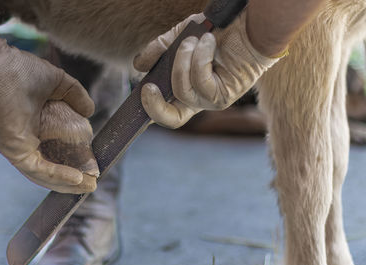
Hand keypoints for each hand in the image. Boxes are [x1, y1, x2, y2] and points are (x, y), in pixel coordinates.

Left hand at [0, 20, 98, 192]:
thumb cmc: (21, 70)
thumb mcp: (60, 84)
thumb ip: (76, 96)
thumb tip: (90, 112)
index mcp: (35, 127)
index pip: (57, 150)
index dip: (75, 160)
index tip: (93, 166)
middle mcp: (27, 141)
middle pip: (53, 167)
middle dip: (73, 179)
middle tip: (93, 183)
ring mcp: (20, 148)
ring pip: (46, 174)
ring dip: (68, 183)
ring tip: (89, 186)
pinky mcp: (15, 151)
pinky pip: (39, 170)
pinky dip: (59, 176)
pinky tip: (77, 178)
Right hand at [134, 11, 280, 128]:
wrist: (247, 24)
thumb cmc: (216, 32)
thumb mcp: (181, 37)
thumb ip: (160, 50)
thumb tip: (137, 66)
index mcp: (186, 89)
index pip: (166, 110)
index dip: (151, 110)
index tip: (140, 93)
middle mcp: (199, 100)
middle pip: (173, 119)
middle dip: (155, 106)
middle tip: (148, 87)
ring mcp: (212, 100)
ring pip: (183, 92)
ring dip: (182, 61)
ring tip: (193, 40)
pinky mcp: (225, 95)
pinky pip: (201, 82)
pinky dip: (201, 57)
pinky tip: (208, 41)